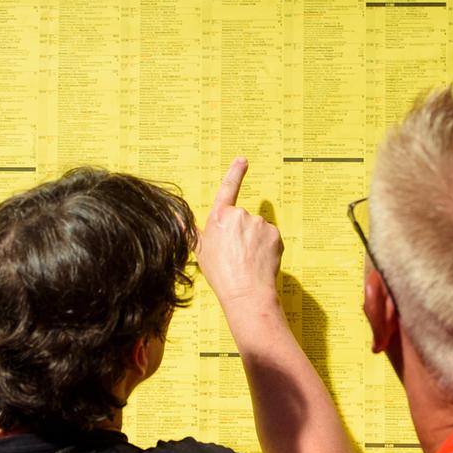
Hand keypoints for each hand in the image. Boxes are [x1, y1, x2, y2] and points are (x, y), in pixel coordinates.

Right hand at [198, 157, 282, 306]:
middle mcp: (240, 215)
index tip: (242, 160)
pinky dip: (267, 247)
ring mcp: (259, 224)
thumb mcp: (199, 250)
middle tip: (235, 254)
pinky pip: (270, 237)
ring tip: (246, 261)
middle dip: (240, 232)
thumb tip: (177, 215)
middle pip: (242, 219)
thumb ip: (190, 230)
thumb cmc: (221, 273)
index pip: (228, 189)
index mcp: (219, 218)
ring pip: (257, 229)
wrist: (246, 291)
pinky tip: (259, 261)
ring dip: (254, 240)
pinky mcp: (275, 234)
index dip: (235, 173)